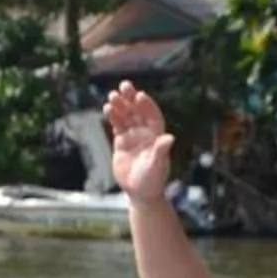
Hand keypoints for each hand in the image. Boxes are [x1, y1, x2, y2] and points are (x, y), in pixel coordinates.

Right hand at [103, 80, 173, 204]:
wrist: (140, 192)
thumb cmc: (152, 180)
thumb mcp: (157, 165)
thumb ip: (161, 151)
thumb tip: (170, 138)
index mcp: (157, 135)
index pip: (152, 115)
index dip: (147, 105)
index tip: (139, 96)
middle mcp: (146, 132)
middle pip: (138, 111)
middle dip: (131, 98)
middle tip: (124, 85)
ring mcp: (133, 135)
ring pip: (126, 115)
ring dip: (120, 105)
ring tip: (112, 96)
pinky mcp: (121, 142)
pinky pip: (117, 125)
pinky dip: (113, 116)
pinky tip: (107, 108)